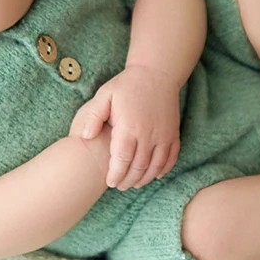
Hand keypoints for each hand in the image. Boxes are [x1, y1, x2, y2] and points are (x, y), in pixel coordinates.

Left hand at [69, 64, 180, 189]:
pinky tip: (153, 174)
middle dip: (128, 180)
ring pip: (155, 167)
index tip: (110, 182)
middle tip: (119, 185)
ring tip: (133, 183)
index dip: (116, 175)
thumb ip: (93, 115)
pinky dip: (162, 170)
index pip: (122, 160)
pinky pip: (170, 158)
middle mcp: (148, 134)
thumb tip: (86, 137)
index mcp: (129, 127)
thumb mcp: (105, 95)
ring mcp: (164, 135)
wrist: (156, 73)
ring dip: (144, 178)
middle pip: (139, 168)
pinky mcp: (173, 134)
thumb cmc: (127, 85)